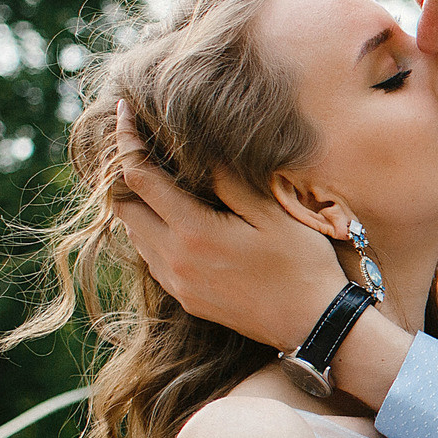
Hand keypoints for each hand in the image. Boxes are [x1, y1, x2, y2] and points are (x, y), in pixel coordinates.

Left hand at [114, 100, 344, 350]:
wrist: (314, 325)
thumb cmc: (302, 264)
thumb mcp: (273, 213)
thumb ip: (229, 179)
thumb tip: (197, 149)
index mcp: (193, 231)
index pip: (138, 177)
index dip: (126, 141)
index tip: (123, 112)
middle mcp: (174, 259)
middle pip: (123, 208)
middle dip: (124, 173)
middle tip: (141, 147)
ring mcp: (177, 283)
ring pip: (133, 235)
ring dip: (137, 205)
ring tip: (158, 180)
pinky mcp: (185, 299)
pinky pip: (151, 259)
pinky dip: (151, 232)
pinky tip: (175, 220)